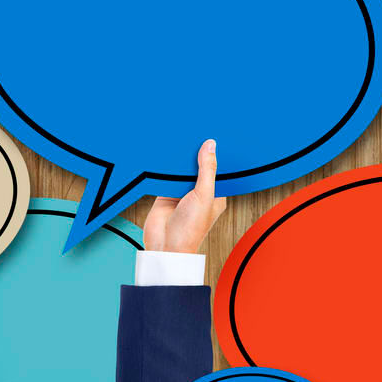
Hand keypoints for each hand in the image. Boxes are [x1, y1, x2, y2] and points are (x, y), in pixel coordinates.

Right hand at [143, 139, 227, 253]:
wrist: (164, 245)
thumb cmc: (190, 230)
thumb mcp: (204, 195)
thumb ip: (207, 170)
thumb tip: (210, 146)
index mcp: (215, 196)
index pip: (217, 170)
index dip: (216, 156)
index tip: (213, 139)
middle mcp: (199, 194)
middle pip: (198, 168)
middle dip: (196, 156)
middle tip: (195, 136)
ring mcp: (182, 194)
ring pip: (182, 171)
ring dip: (180, 161)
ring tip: (180, 143)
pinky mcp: (166, 194)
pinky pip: (167, 176)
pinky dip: (166, 168)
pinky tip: (167, 157)